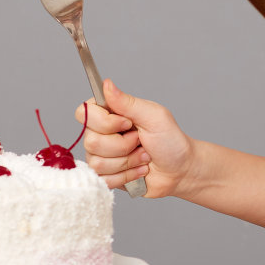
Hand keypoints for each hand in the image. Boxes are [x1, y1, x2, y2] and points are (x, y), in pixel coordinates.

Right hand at [78, 80, 193, 196]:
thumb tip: (106, 84)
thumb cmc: (170, 140)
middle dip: (123, 145)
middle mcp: (101, 134)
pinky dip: (127, 176)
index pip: (83, 113)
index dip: (105, 122)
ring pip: (97, 162)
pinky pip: (103, 179)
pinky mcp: (106, 176)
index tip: (128, 123)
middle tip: (141, 141)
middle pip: (91, 141)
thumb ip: (128, 102)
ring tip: (143, 156)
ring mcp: (102, 156)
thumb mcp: (154, 116)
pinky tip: (139, 170)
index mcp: (110, 113)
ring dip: (128, 161)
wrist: (180, 170)